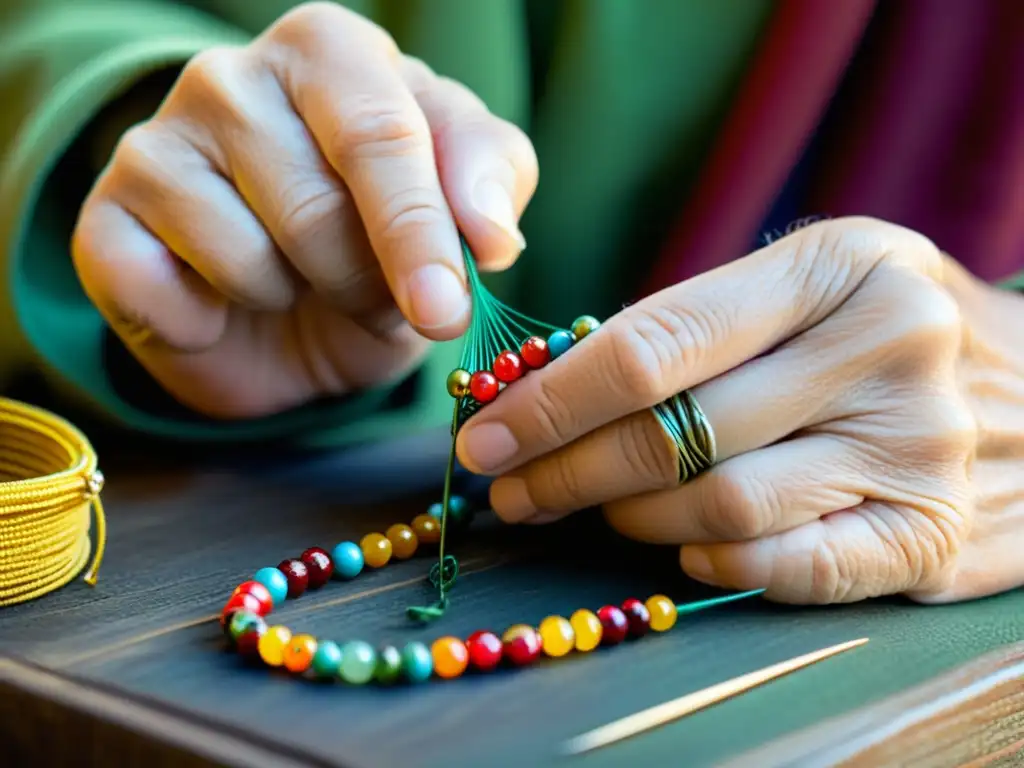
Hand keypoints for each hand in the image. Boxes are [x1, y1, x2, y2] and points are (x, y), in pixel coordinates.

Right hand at [72, 2, 535, 418]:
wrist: (294, 315)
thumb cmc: (382, 240)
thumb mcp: (460, 203)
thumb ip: (491, 182)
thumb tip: (494, 235)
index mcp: (329, 50)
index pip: (380, 134)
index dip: (417, 232)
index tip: (446, 309)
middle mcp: (230, 76)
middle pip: (317, 208)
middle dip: (366, 284)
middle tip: (379, 298)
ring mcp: (155, 143)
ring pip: (250, 259)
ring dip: (298, 301)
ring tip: (302, 283)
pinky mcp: (105, 221)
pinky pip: (168, 294)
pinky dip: (215, 322)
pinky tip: (223, 298)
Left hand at [456, 217, 1023, 603]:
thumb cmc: (888, 328)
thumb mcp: (812, 282)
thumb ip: (696, 323)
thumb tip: (552, 382)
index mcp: (837, 265)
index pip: (653, 345)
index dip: (551, 400)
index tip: (484, 433)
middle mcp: (885, 347)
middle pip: (673, 433)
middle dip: (565, 470)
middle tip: (513, 488)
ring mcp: (917, 446)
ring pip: (718, 506)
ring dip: (632, 519)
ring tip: (603, 511)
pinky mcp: (934, 532)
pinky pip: (792, 567)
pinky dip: (716, 565)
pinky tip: (686, 550)